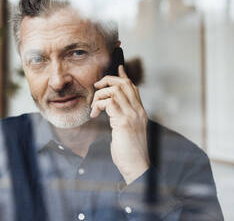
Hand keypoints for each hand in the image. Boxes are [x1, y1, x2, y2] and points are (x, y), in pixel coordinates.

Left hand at [90, 65, 149, 184]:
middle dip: (108, 81)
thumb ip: (121, 117)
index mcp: (139, 112)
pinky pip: (109, 102)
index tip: (118, 67)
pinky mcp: (124, 121)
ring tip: (94, 108)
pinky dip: (98, 104)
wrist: (136, 166)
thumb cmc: (129, 151)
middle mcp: (138, 111)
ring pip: (115, 90)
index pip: (133, 87)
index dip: (123, 76)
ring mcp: (132, 115)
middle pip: (124, 84)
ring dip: (99, 95)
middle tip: (96, 87)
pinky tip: (95, 114)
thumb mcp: (126, 130)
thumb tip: (112, 110)